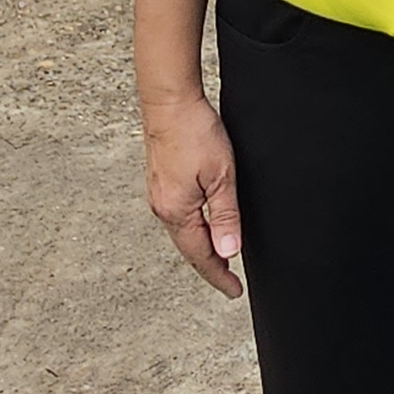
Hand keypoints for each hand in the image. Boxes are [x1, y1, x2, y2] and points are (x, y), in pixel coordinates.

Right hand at [143, 89, 244, 296]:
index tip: (234, 291)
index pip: (202, 256)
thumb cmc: (195, 133)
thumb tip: (229, 252)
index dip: (220, 276)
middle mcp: (163, 207)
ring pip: (183, 232)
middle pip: (189, 248)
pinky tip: (201, 226)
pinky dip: (192, 229)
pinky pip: (177, 217)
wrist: (170, 102)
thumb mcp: (221, 177)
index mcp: (178, 211)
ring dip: (201, 247)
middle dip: (211, 266)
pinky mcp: (159, 182)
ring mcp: (158, 195)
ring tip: (220, 258)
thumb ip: (226, 216)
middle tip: (230, 281)